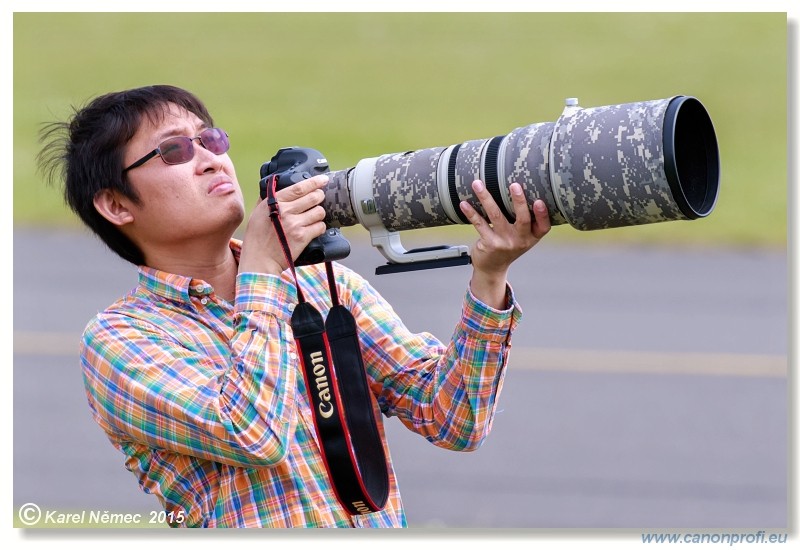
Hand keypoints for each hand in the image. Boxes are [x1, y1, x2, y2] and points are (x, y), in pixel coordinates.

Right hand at [239, 175, 327, 274]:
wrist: (259, 260)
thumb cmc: (256, 238)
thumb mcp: (256, 214)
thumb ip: (266, 199)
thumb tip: (274, 186)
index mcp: (274, 202)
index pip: (299, 188)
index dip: (314, 182)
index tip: (323, 180)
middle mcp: (286, 211)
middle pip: (314, 198)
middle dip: (319, 197)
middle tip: (318, 199)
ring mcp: (295, 224)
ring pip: (319, 212)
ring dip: (319, 214)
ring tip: (313, 216)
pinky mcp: (302, 237)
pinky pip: (320, 227)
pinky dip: (319, 227)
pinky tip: (313, 229)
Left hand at [459, 180, 550, 307]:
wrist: (493, 268)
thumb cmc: (510, 245)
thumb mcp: (523, 236)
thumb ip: (526, 219)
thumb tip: (519, 188)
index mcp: (532, 237)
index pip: (543, 226)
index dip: (542, 214)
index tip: (539, 201)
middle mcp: (520, 240)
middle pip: (522, 219)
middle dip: (519, 201)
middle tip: (514, 185)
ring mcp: (504, 243)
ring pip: (496, 216)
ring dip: (486, 198)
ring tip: (477, 184)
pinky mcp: (489, 244)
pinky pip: (479, 224)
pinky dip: (471, 212)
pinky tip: (464, 204)